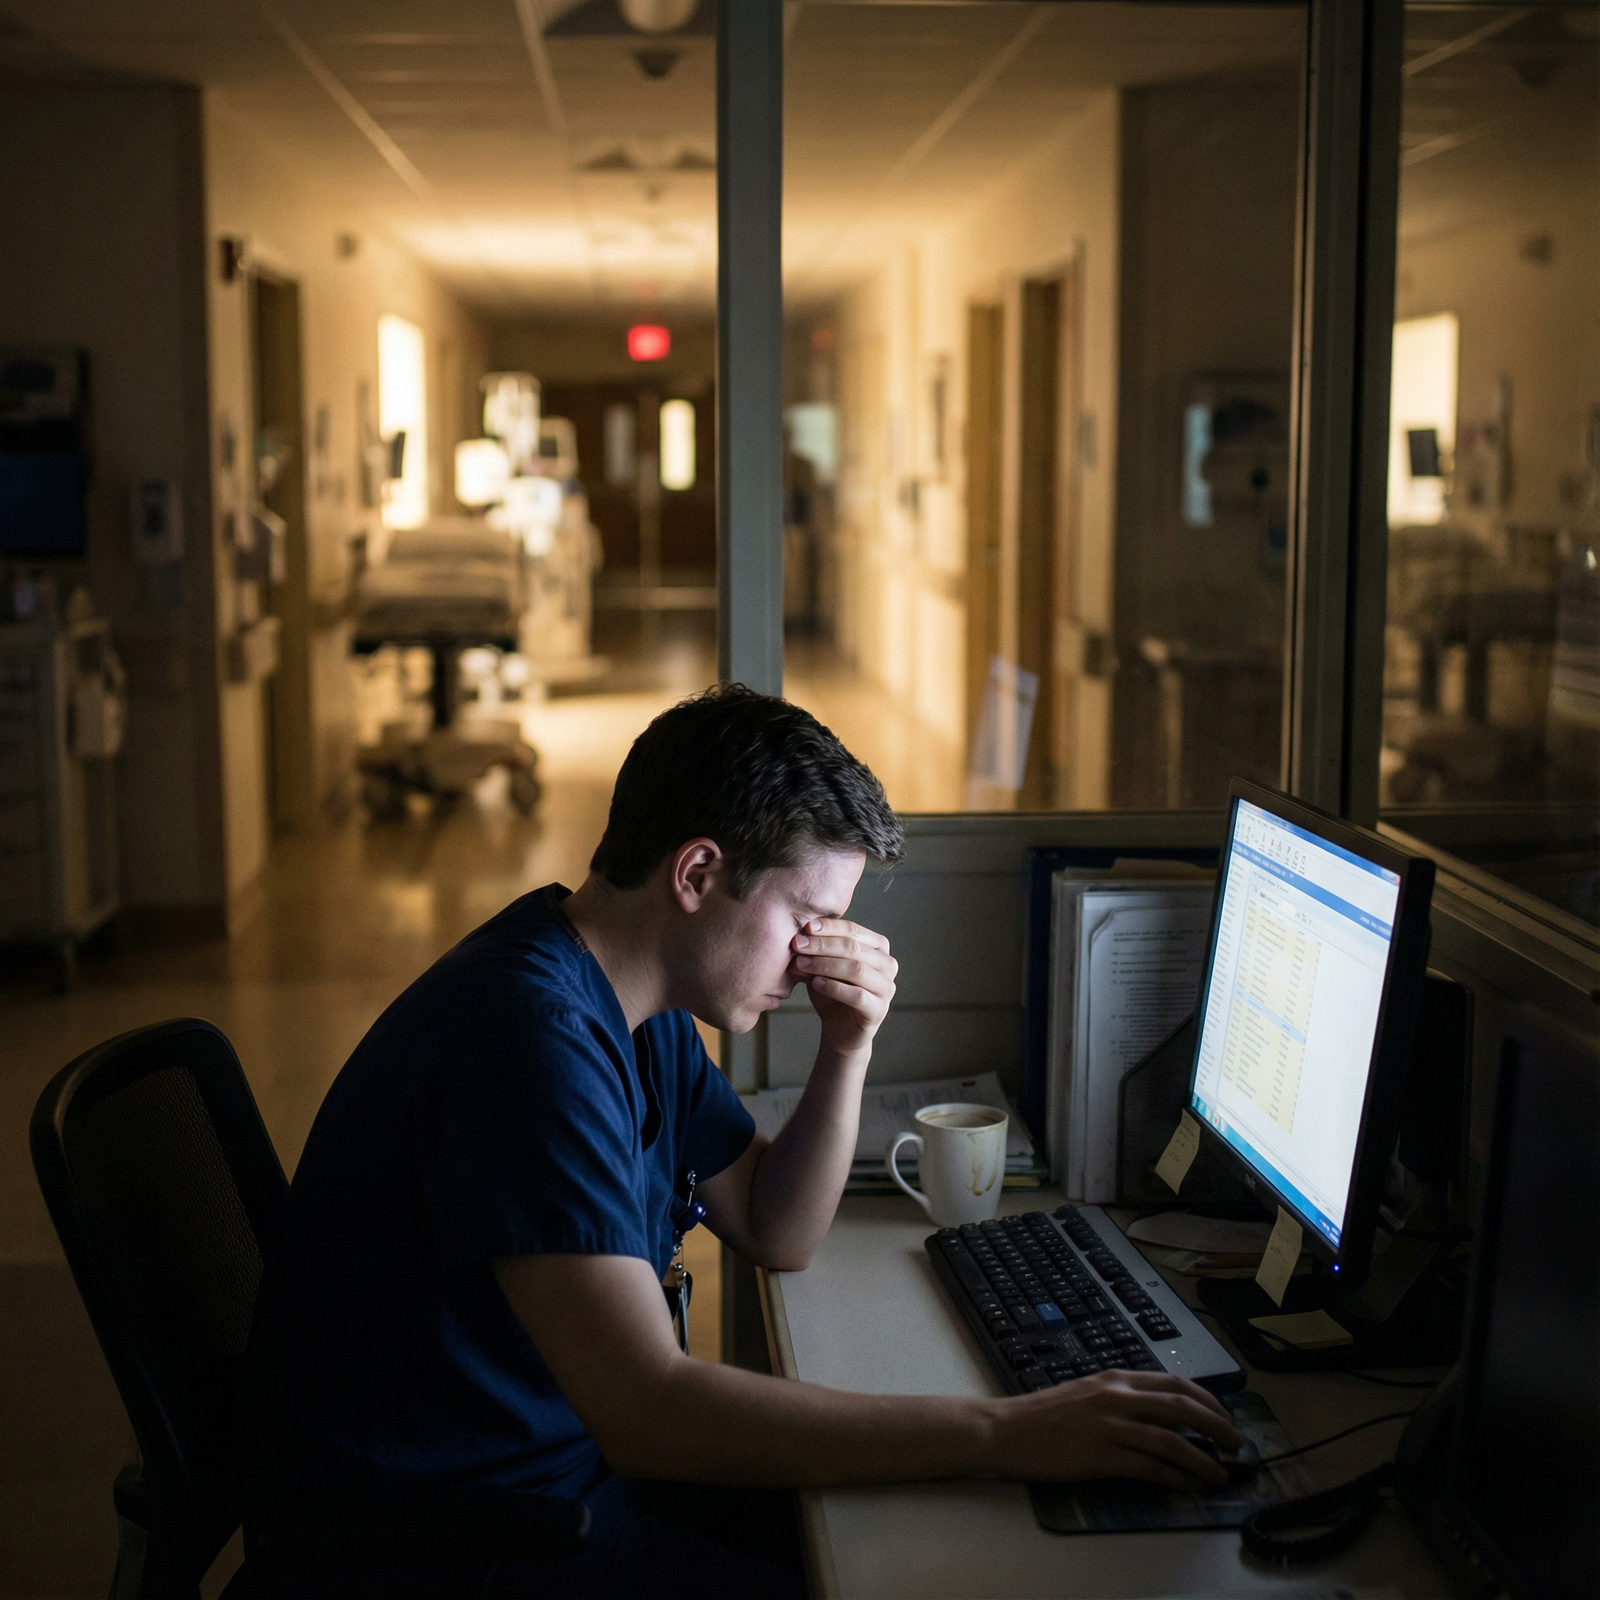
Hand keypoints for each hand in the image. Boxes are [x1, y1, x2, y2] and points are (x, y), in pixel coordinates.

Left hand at [790, 918, 896, 1059]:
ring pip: (856, 969)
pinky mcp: (879, 1010)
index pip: (854, 930)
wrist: (839, 1030)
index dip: (829, 927)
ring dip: (825, 964)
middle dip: (822, 945)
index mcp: (879, 947)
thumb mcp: (822, 966)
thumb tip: (798, 938)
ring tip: (800, 964)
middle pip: (854, 948)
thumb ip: (816, 951)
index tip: (806, 927)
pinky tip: (815, 983)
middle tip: (797, 945)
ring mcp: (887, 988)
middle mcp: (888, 965)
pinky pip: (857, 995)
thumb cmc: (832, 991)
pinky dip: (834, 987)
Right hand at [992, 1370, 1243, 1488]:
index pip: (1174, 1383)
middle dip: (1217, 1426)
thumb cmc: (1044, 1414)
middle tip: (1236, 1444)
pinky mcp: (1102, 1456)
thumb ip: (1121, 1397)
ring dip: (1203, 1460)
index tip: (1224, 1416)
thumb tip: (1160, 1414)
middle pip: (1182, 1407)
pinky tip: (1189, 1486)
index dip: (1207, 1400)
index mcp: (1115, 1378)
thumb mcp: (1087, 1392)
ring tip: (1220, 1474)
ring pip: (1172, 1440)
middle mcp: (1117, 1397)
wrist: (1007, 1429)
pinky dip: (1176, 1477)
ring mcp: (1110, 1426)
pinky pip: (1150, 1467)